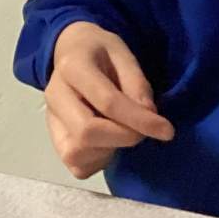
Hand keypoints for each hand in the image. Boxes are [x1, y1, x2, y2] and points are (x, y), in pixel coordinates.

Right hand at [44, 21, 173, 178]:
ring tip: (122, 131)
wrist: (70, 52)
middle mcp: (54, 96)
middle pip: (86, 133)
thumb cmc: (100, 51)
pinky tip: (109, 143)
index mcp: (72, 67)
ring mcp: (51, 121)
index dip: (139, 120)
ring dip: (110, 149)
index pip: (107, 102)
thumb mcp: (123, 54)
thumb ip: (137, 84)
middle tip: (143, 130)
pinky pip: (78, 166)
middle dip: (124, 137)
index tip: (166, 130)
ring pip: (78, 153)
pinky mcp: (55, 140)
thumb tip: (150, 117)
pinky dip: (99, 160)